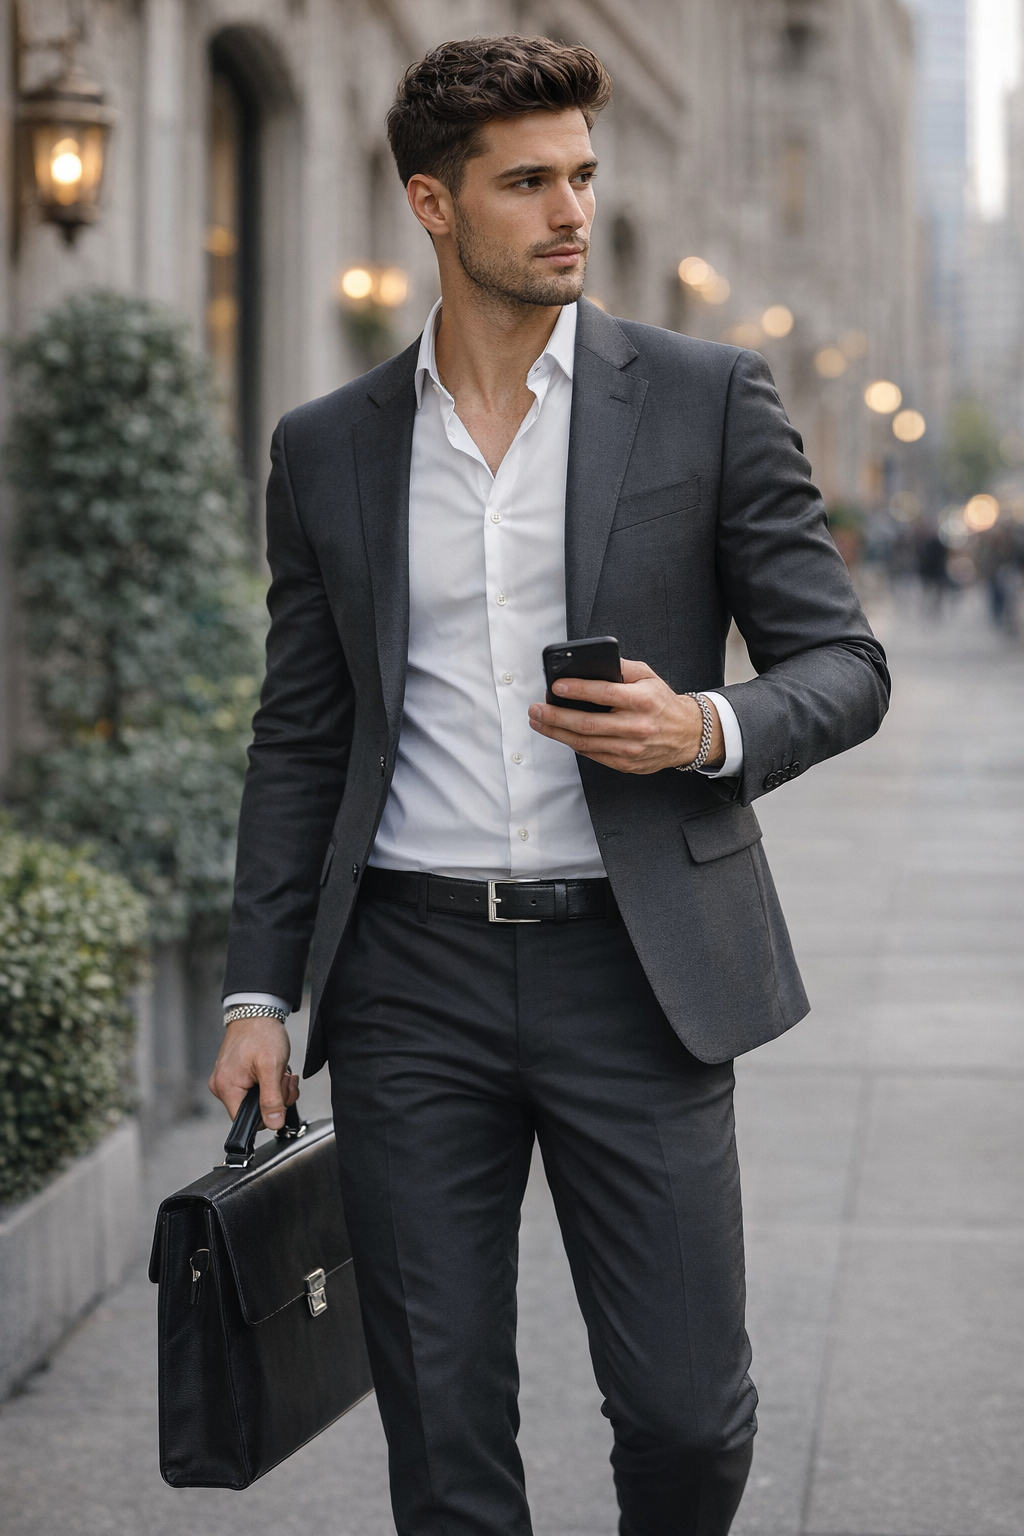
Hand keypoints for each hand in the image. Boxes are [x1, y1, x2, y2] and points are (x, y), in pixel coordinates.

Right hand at [208, 1016, 299, 1129]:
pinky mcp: (235, 1075)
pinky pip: (254, 1090)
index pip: (245, 1121)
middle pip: (253, 1111)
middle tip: (285, 1080)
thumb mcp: (272, 1067)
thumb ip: (272, 1099)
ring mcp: (228, 1080)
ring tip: (282, 1072)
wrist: (257, 1011)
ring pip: (256, 1101)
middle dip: (276, 1099)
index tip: (280, 1096)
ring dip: (276, 1090)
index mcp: (226, 1088)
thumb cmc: (261, 1033)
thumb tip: (273, 1123)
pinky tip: (277, 1072)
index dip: (267, 1114)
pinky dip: (269, 1083)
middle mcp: (222, 1087)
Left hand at [528, 658, 724, 773]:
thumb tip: (590, 663)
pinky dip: (573, 744)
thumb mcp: (648, 677)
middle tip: (536, 709)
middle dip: (556, 717)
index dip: (577, 691)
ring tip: (539, 722)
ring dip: (557, 733)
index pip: (604, 694)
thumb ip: (622, 668)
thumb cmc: (662, 703)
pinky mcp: (626, 764)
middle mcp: (637, 727)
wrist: (687, 735)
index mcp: (643, 701)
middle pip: (588, 724)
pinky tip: (560, 734)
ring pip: (585, 743)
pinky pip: (593, 754)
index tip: (556, 687)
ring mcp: (631, 749)